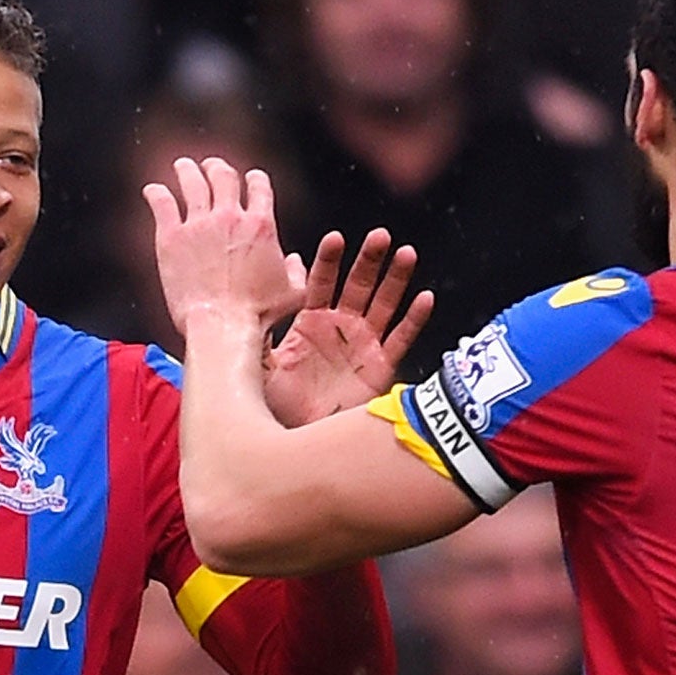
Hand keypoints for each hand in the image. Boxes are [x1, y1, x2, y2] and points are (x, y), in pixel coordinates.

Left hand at [144, 157, 302, 338]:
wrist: (223, 325)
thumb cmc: (257, 315)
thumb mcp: (293, 294)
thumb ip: (297, 272)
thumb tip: (294, 261)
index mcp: (261, 225)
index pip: (259, 188)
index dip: (255, 179)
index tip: (250, 179)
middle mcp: (230, 217)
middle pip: (223, 177)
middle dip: (217, 168)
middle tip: (211, 167)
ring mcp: (199, 225)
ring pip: (192, 183)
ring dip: (187, 171)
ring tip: (183, 167)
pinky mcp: (172, 238)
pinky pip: (162, 204)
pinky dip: (156, 193)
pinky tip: (152, 191)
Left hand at [266, 228, 434, 425]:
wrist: (302, 438)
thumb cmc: (280, 403)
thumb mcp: (261, 364)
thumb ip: (261, 331)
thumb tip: (250, 299)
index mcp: (311, 322)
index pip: (321, 283)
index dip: (329, 261)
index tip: (335, 239)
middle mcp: (339, 327)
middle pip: (358, 285)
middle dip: (368, 260)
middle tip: (379, 236)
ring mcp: (363, 343)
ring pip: (384, 303)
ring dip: (396, 279)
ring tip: (406, 253)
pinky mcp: (381, 365)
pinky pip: (401, 338)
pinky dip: (414, 319)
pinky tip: (425, 298)